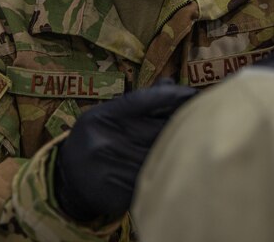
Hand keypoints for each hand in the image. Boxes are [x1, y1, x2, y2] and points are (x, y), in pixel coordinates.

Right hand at [53, 78, 197, 221]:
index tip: (195, 93)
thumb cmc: (96, 140)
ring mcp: (112, 167)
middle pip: (158, 128)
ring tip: (201, 141)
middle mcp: (105, 140)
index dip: (173, 95)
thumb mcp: (108, 115)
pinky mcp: (120, 191)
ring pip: (160, 155)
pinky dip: (169, 171)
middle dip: (183, 123)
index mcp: (102, 117)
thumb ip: (139, 102)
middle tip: (206, 118)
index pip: (144, 100)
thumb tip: (171, 82)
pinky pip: (154, 179)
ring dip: (181, 149)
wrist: (67, 181)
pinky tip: (182, 166)